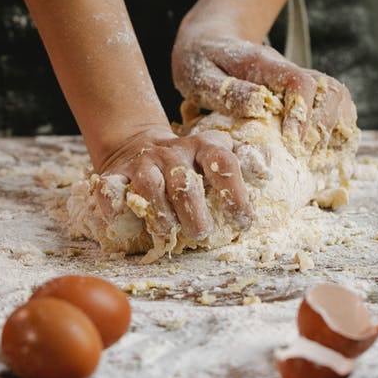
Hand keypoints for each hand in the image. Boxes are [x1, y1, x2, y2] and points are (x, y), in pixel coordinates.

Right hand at [95, 126, 254, 242]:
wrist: (138, 143)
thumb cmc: (188, 161)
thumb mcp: (216, 153)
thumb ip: (244, 161)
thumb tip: (267, 173)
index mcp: (204, 147)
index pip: (223, 164)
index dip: (235, 194)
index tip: (242, 222)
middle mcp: (173, 153)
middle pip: (184, 183)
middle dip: (194, 213)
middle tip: (201, 234)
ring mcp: (143, 163)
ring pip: (150, 186)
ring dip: (160, 213)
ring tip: (167, 230)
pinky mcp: (115, 174)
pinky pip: (110, 188)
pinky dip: (113, 203)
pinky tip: (120, 219)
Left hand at [172, 21, 356, 149]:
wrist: (207, 43)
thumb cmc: (200, 61)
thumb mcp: (200, 75)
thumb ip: (228, 91)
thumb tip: (260, 105)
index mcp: (264, 65)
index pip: (299, 82)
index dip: (302, 113)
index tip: (292, 142)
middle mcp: (287, 71)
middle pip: (329, 90)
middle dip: (324, 127)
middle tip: (304, 157)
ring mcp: (297, 81)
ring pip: (337, 96)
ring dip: (336, 128)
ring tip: (317, 158)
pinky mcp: (299, 94)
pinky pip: (333, 105)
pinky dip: (337, 128)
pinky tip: (326, 153)